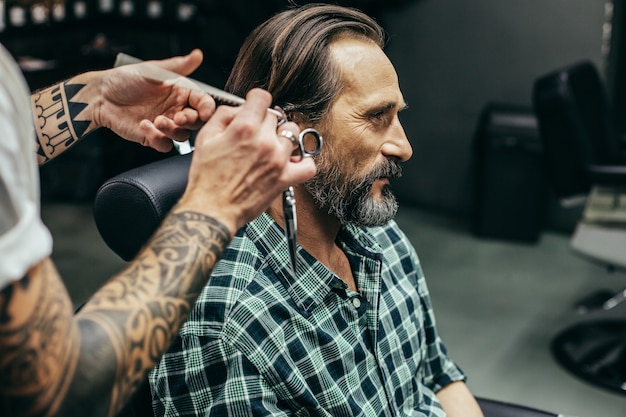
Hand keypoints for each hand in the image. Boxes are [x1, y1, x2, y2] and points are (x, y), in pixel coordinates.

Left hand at [96, 49, 215, 151]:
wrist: (101, 97)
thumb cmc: (125, 79)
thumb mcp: (152, 70)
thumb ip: (178, 66)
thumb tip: (198, 55)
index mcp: (181, 92)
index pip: (203, 102)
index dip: (208, 108)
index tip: (205, 112)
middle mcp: (176, 109)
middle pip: (197, 122)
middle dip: (191, 121)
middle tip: (178, 117)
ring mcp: (165, 124)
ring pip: (183, 136)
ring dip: (173, 130)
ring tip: (157, 120)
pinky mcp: (153, 137)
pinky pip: (165, 144)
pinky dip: (158, 138)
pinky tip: (144, 126)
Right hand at [177, 89, 316, 234]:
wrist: (212, 209)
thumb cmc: (206, 179)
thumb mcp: (205, 138)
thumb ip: (223, 116)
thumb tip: (238, 108)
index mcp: (244, 129)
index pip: (262, 97)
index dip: (255, 100)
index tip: (254, 107)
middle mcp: (264, 142)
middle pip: (275, 117)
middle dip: (264, 122)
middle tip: (254, 135)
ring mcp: (278, 161)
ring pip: (293, 134)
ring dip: (282, 138)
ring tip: (271, 147)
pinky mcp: (285, 179)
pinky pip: (307, 166)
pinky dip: (303, 162)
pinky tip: (291, 161)